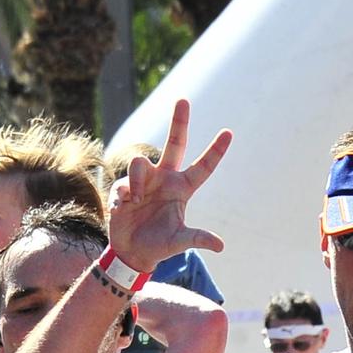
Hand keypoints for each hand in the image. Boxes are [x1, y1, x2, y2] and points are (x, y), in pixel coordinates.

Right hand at [107, 98, 232, 274]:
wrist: (132, 252)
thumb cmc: (160, 246)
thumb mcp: (180, 242)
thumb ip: (197, 239)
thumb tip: (220, 246)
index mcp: (183, 189)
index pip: (203, 167)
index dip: (215, 150)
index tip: (229, 132)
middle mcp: (165, 179)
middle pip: (174, 144)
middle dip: (179, 122)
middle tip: (183, 100)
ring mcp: (144, 181)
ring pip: (140, 163)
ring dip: (138, 181)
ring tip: (137, 200)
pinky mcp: (124, 187)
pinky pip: (124, 183)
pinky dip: (124, 196)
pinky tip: (123, 208)